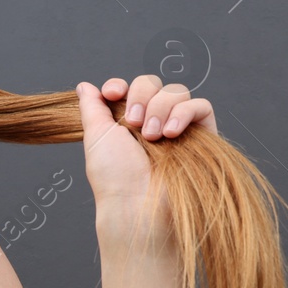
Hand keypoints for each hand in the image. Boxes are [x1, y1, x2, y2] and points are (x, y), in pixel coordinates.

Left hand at [76, 75, 216, 234]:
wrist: (138, 203)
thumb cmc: (114, 176)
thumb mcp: (96, 136)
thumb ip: (92, 108)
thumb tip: (85, 86)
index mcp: (127, 122)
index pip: (129, 88)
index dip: (120, 84)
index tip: (112, 93)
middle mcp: (153, 122)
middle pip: (153, 84)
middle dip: (141, 96)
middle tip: (134, 123)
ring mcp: (178, 128)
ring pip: (176, 92)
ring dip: (160, 108)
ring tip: (152, 137)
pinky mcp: (202, 136)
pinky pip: (201, 106)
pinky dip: (184, 113)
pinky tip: (171, 133)